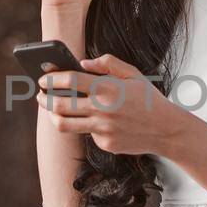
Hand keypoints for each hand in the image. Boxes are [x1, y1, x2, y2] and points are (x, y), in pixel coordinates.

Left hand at [35, 53, 185, 155]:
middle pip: (59, 105)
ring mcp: (103, 129)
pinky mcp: (105, 144)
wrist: (167, 129)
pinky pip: (87, 134)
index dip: (51, 79)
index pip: (70, 81)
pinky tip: (94, 122)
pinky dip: (86, 126)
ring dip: (52, 116)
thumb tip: (81, 63)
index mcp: (108, 88)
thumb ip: (107, 63)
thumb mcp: (132, 73)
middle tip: (39, 95)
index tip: (42, 79)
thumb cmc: (148, 99)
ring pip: (64, 125)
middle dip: (43, 99)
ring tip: (51, 110)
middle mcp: (103, 110)